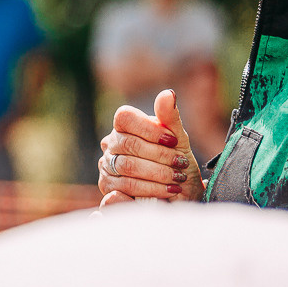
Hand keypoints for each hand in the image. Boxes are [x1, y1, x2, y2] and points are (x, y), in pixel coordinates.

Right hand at [98, 89, 203, 206]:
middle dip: (160, 156)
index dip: (149, 129)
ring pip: (128, 166)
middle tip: (181, 164)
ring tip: (178, 179)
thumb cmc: (176, 162)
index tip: (174, 141)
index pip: (125, 117)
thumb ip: (170, 117)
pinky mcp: (107, 187)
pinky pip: (125, 187)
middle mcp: (110, 144)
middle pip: (129, 144)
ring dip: (158, 174)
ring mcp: (106, 165)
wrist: (180, 193)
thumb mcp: (179, 139)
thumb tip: (168, 93)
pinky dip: (151, 190)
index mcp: (124, 126)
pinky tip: (167, 192)